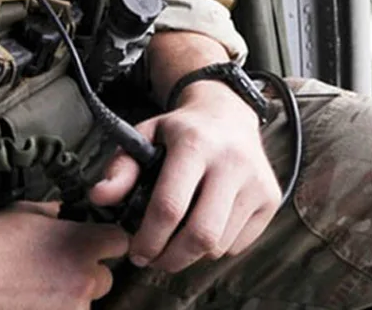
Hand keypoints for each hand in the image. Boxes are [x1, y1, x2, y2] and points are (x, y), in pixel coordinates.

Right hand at [0, 200, 129, 309]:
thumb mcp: (23, 211)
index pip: (119, 241)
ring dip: (72, 292)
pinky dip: (57, 306)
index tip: (96, 239)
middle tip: (60, 264)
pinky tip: (34, 296)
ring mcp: (72, 309)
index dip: (107, 238)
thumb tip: (61, 212)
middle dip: (88, 269)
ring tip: (42, 283)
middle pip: (106, 276)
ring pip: (86, 300)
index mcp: (80, 245)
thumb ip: (52, 212)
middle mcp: (84, 280)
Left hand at [89, 80, 280, 272]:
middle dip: (172, 257)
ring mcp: (256, 182)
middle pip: (201, 235)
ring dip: (192, 253)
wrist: (228, 111)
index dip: (149, 238)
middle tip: (154, 259)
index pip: (170, 205)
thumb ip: (121, 167)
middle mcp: (231, 161)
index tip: (136, 251)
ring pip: (220, 245)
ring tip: (176, 238)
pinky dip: (216, 246)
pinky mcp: (271, 198)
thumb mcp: (146, 134)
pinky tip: (203, 223)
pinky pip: (239, 245)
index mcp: (194, 143)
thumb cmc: (181, 128)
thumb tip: (99, 198)